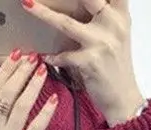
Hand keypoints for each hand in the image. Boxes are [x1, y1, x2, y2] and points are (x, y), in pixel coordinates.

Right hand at [0, 51, 60, 129]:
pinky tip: (53, 99)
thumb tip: (7, 93)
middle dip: (22, 72)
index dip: (6, 70)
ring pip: (21, 106)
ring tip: (44, 71)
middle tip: (34, 57)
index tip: (16, 55)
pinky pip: (35, 128)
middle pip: (7, 93)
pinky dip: (45, 112)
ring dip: (34, 86)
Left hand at [22, 0, 144, 126]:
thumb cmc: (116, 67)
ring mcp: (102, 43)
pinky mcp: (90, 62)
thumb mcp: (117, 35)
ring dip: (43, 13)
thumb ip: (105, 15)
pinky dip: (52, 57)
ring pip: (66, 23)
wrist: (123, 98)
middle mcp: (113, 24)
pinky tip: (46, 57)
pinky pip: (63, 56)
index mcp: (121, 15)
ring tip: (27, 4)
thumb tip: (83, 2)